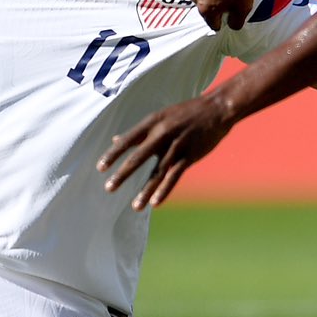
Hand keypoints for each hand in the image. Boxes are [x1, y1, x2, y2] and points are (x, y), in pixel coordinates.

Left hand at [99, 93, 234, 209]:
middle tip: (109, 188)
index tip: (100, 168)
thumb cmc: (186, 112)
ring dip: (145, 190)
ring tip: (135, 206)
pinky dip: (165, 190)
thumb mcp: (160, 117)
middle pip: (138, 157)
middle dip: (123, 174)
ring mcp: (177, 145)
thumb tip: (115, 139)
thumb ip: (139, 132)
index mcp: (152, 122)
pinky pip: (175, 176)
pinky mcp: (190, 155)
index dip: (113, 154)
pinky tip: (155, 202)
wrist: (217, 109)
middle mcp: (162, 134)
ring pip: (157, 171)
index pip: (127, 140)